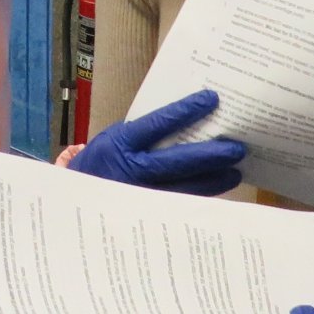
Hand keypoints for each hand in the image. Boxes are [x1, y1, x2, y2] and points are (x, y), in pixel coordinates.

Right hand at [68, 89, 246, 195]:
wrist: (76, 199)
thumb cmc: (102, 162)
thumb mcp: (115, 139)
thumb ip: (144, 133)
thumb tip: (184, 121)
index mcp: (122, 143)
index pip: (159, 123)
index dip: (186, 111)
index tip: (211, 99)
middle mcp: (132, 170)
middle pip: (180, 161)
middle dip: (212, 154)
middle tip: (237, 148)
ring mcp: (141, 195)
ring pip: (185, 188)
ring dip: (213, 180)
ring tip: (235, 171)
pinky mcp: (147, 213)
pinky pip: (180, 204)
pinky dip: (200, 196)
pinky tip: (216, 189)